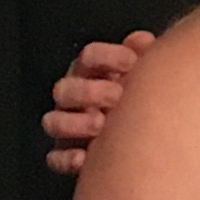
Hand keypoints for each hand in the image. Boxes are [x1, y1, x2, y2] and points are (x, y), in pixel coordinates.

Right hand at [44, 32, 154, 176]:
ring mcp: (68, 126)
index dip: (108, 56)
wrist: (145, 142)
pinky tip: (84, 157)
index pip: (90, 56)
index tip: (131, 63)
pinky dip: (67, 158)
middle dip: (89, 91)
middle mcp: (75, 98)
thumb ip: (142, 56)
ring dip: (75, 123)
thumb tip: (141, 41)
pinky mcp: (66, 155)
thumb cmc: (140, 100)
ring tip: (101, 125)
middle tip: (116, 96)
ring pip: (53, 121)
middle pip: (65, 88)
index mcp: (93, 73)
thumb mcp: (145, 75)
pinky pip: (55, 157)